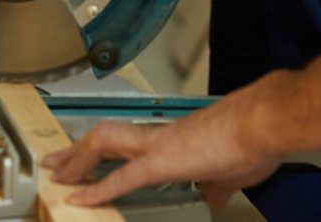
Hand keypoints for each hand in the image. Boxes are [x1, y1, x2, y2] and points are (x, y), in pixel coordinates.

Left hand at [43, 79, 284, 208]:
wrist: (266, 121)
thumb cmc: (256, 138)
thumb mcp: (234, 171)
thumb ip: (218, 184)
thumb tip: (215, 195)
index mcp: (175, 139)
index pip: (129, 143)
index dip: (105, 152)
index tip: (90, 161)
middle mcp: (161, 136)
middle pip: (105, 136)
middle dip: (76, 151)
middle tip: (54, 162)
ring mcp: (159, 145)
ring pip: (104, 143)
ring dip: (77, 160)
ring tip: (57, 176)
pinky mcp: (164, 161)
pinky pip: (122, 176)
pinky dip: (99, 188)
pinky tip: (81, 199)